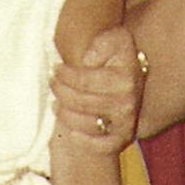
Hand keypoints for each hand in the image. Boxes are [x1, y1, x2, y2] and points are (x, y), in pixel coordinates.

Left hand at [52, 26, 143, 151]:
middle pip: (81, 103)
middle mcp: (127, 103)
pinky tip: (71, 132)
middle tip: (52, 83)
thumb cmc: (117, 57)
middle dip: (61, 92)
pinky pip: (101, 146)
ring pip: (86, 124)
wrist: (132, 77)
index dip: (65, 75)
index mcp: (125, 79)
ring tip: (56, 104)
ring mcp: (125, 122)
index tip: (55, 68)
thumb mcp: (115, 39)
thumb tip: (88, 59)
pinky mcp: (123, 138)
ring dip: (66, 115)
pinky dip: (85, 141)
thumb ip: (103, 42)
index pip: (84, 81)